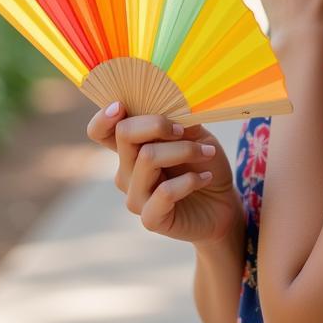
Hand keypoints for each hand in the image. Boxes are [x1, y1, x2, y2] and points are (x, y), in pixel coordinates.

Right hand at [86, 102, 242, 246]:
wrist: (222, 204)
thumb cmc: (204, 164)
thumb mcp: (196, 135)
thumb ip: (179, 121)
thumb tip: (172, 104)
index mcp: (132, 148)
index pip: (100, 132)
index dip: (103, 118)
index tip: (121, 106)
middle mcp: (126, 172)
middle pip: (124, 134)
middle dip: (158, 124)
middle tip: (185, 130)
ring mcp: (135, 197)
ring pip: (148, 157)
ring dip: (185, 149)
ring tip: (207, 153)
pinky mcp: (150, 219)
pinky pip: (164, 192)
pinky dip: (189, 180)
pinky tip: (206, 178)